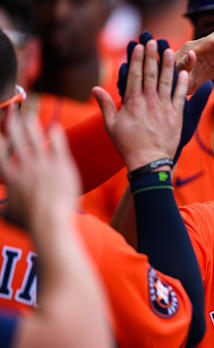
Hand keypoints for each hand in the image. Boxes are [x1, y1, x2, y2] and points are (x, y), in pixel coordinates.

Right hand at [0, 107, 78, 228]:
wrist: (51, 223)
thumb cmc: (30, 223)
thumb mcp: (8, 216)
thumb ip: (1, 209)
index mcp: (10, 176)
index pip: (0, 151)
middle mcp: (25, 166)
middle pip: (16, 139)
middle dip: (12, 124)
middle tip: (11, 113)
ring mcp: (44, 165)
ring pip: (36, 139)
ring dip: (31, 125)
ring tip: (29, 115)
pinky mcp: (62, 166)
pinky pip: (58, 146)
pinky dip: (56, 135)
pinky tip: (55, 127)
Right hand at [116, 32, 213, 162]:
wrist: (149, 161)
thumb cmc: (128, 145)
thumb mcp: (111, 126)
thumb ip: (105, 105)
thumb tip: (95, 89)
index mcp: (132, 103)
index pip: (134, 76)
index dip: (137, 60)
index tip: (138, 47)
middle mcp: (149, 102)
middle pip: (150, 74)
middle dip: (151, 56)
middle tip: (153, 41)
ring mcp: (164, 108)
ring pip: (166, 81)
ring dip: (167, 65)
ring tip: (169, 50)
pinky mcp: (176, 116)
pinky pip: (180, 96)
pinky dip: (182, 83)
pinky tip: (184, 72)